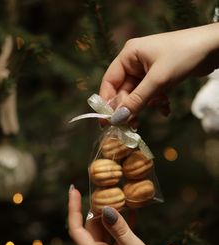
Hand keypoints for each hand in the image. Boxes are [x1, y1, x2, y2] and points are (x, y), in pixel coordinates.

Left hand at [68, 186, 188, 244]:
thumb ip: (120, 229)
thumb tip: (106, 208)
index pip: (76, 231)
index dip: (73, 209)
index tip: (74, 190)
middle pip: (90, 229)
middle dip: (96, 209)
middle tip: (106, 190)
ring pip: (102, 233)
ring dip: (110, 217)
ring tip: (119, 198)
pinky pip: (114, 239)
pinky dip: (120, 227)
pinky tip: (131, 213)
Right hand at [100, 23, 218, 122]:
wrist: (214, 47)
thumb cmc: (183, 56)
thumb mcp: (158, 81)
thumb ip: (136, 100)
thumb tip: (118, 119)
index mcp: (129, 55)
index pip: (110, 81)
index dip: (106, 102)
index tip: (106, 122)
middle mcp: (135, 61)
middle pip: (123, 91)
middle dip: (129, 108)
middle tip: (131, 126)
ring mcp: (147, 69)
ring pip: (138, 95)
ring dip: (144, 107)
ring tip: (150, 116)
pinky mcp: (159, 77)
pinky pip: (150, 94)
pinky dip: (156, 102)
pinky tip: (165, 108)